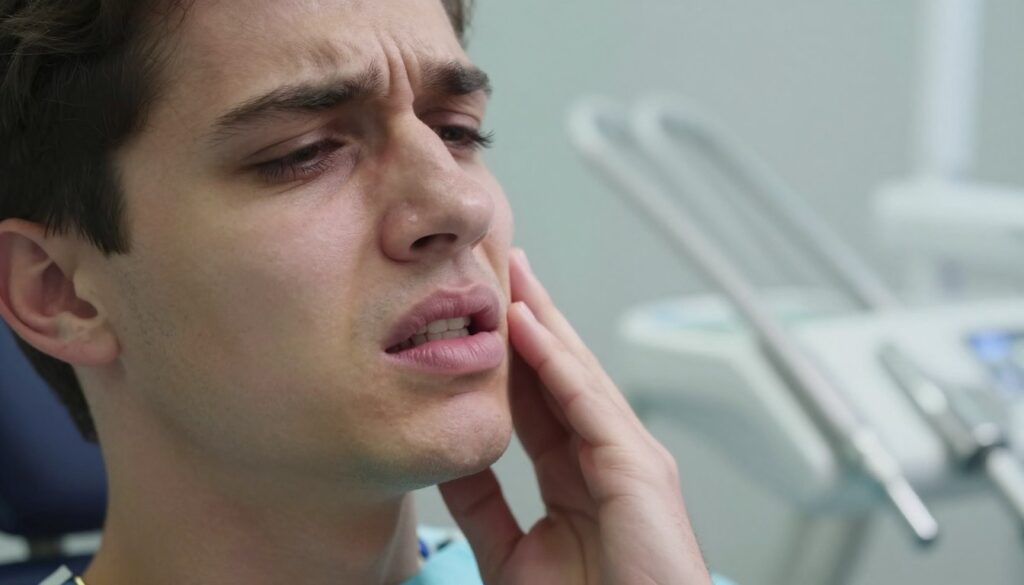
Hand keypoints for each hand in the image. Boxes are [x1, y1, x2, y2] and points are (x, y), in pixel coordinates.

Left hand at [440, 248, 712, 584]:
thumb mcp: (512, 553)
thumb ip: (484, 507)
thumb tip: (451, 461)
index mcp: (579, 477)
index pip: (540, 399)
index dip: (513, 356)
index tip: (483, 315)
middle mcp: (608, 456)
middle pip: (563, 372)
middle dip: (533, 318)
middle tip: (505, 267)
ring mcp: (628, 457)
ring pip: (576, 374)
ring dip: (543, 321)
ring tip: (511, 273)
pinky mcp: (639, 467)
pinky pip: (589, 403)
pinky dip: (558, 361)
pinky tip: (527, 324)